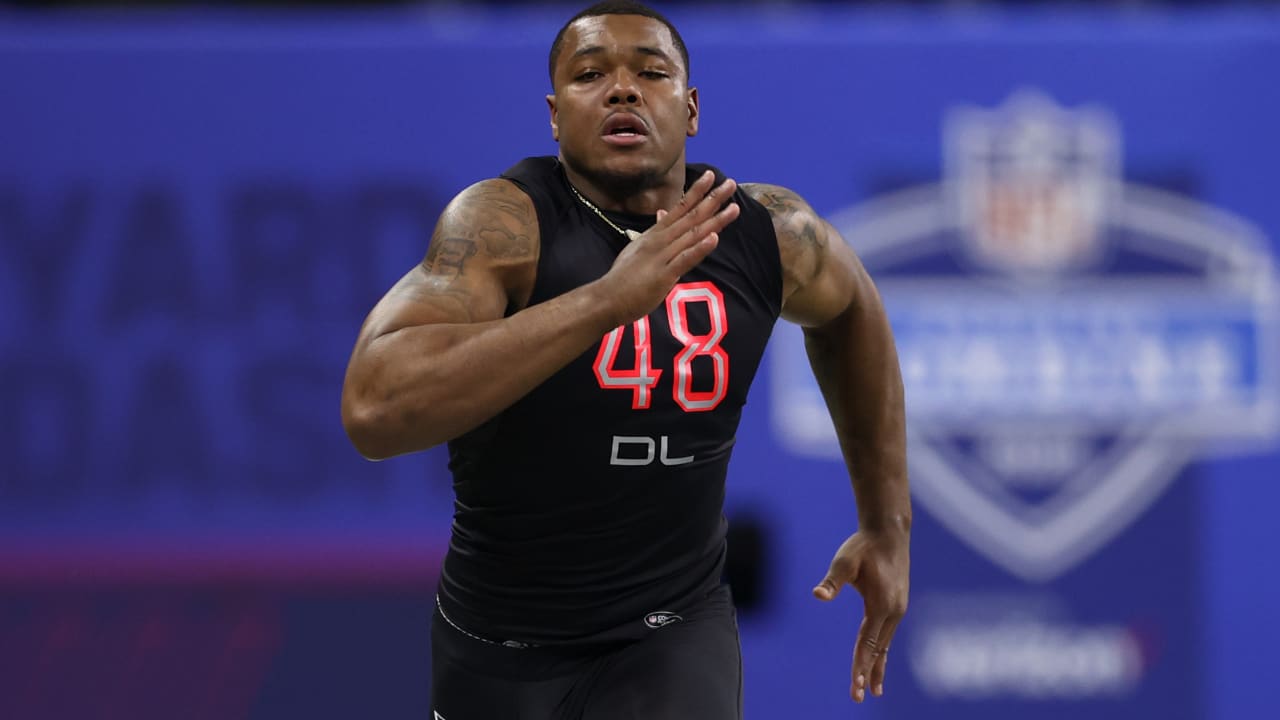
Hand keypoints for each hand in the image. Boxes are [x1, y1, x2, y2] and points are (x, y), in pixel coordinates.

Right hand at [600, 170, 739, 324]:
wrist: (607, 297)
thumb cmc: (622, 276)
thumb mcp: (638, 247)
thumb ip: (654, 231)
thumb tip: (663, 214)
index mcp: (655, 234)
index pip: (680, 208)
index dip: (696, 191)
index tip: (712, 176)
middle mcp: (660, 240)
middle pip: (691, 216)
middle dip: (712, 199)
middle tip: (731, 184)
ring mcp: (662, 256)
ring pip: (693, 235)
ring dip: (715, 221)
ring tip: (733, 207)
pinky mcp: (664, 275)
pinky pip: (685, 259)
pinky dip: (700, 248)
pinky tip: (714, 238)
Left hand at [813, 530, 909, 702]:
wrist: (889, 532)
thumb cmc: (864, 546)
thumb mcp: (845, 561)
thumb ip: (832, 580)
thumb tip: (818, 594)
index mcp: (882, 604)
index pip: (869, 642)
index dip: (862, 665)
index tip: (858, 685)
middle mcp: (894, 610)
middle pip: (878, 649)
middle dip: (868, 673)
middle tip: (859, 697)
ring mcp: (898, 609)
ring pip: (885, 644)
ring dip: (878, 666)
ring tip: (874, 690)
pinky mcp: (897, 605)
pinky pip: (888, 635)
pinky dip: (883, 652)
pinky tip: (878, 663)